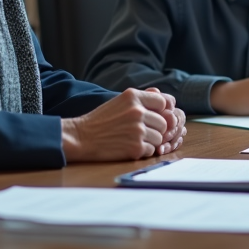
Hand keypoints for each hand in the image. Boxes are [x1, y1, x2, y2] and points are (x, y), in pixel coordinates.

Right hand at [61, 88, 185, 161]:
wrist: (81, 137)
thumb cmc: (101, 119)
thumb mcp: (120, 102)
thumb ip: (142, 99)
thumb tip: (167, 101)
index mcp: (133, 97)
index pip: (164, 102)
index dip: (162, 111)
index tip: (155, 117)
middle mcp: (137, 111)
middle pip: (164, 122)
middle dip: (155, 129)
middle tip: (139, 131)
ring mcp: (137, 130)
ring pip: (159, 137)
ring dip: (150, 141)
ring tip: (132, 139)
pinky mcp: (135, 147)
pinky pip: (151, 150)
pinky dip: (143, 151)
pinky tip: (128, 147)